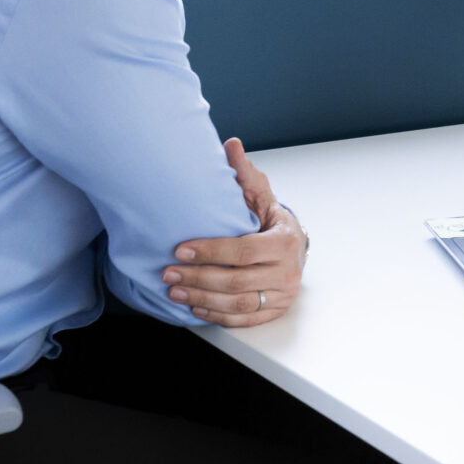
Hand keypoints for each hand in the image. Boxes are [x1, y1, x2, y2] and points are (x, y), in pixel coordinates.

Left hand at [164, 139, 306, 326]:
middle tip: (168, 273)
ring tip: (174, 290)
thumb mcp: (262, 198)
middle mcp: (287, 271)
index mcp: (284, 242)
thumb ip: (245, 175)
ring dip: (201, 298)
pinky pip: (242, 319)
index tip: (180, 250)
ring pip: (237, 303)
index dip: (209, 252)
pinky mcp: (274, 311)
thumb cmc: (272, 223)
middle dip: (198, 277)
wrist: (296, 250)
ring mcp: (282, 295)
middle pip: (236, 281)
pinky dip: (215, 315)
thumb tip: (231, 145)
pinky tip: (194, 305)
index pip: (243, 251)